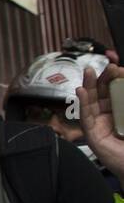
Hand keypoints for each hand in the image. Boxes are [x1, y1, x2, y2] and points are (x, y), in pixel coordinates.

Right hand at [76, 50, 123, 180]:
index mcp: (120, 110)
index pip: (114, 90)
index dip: (114, 79)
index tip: (118, 68)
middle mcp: (109, 116)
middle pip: (101, 93)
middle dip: (102, 79)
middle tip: (107, 67)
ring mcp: (99, 125)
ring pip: (90, 102)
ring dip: (88, 86)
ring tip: (89, 72)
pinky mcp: (92, 135)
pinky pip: (85, 116)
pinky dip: (82, 103)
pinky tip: (81, 91)